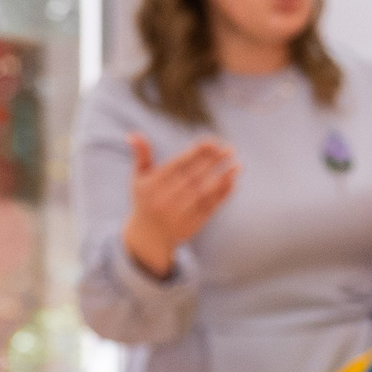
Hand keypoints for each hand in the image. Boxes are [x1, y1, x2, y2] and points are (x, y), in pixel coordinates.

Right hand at [121, 133, 237, 276]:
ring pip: (205, 192)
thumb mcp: (139, 179)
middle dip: (213, 162)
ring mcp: (180, 212)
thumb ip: (141, 156)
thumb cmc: (145, 200)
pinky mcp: (193, 224)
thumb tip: (133, 134)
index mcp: (153, 185)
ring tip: (237, 164)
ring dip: (223, 178)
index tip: (212, 142)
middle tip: (229, 148)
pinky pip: (211, 206)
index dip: (195, 153)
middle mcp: (166, 199)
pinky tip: (233, 181)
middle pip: (194, 177)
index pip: (178, 165)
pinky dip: (223, 194)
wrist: (148, 237)